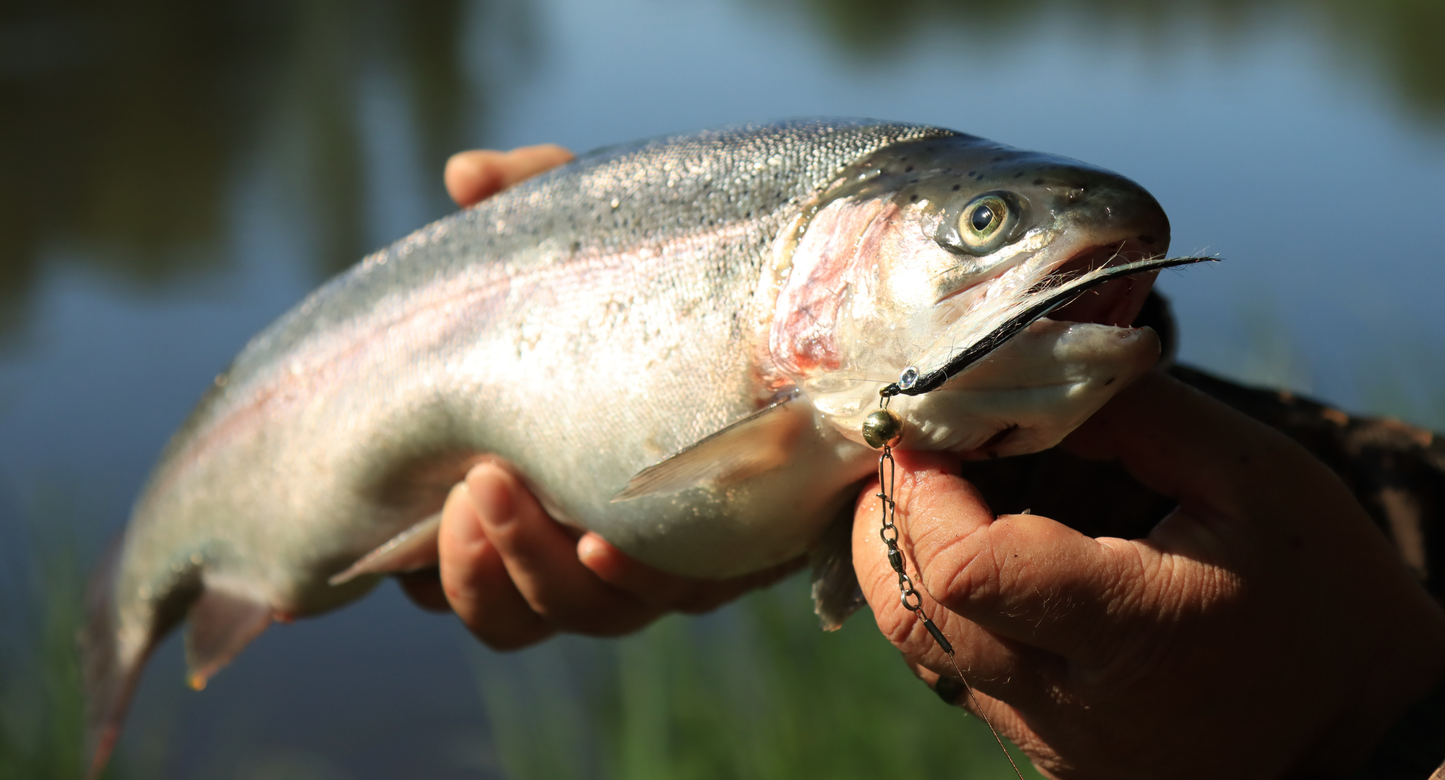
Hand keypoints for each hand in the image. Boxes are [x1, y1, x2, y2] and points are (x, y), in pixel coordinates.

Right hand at [399, 146, 800, 648]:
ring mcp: (668, 557)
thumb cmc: (678, 277)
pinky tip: (601, 535)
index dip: (427, 567)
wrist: (817, 303)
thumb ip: (531, 201)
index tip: (408, 510)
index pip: (464, 571)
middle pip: (516, 612)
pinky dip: (631, 576)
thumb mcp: (599, 233)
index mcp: (542, 498)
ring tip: (511, 493)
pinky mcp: (739, 554)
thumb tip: (463, 177)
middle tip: (471, 486)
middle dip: (477, 566)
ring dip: (535, 572)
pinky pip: (675, 597)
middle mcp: (597, 544)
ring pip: (585, 614)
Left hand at [853, 371, 1444, 778]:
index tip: (931, 422)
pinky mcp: (1044, 752)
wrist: (1366, 729)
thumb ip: (1128, 414)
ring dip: (912, 550)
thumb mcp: (1250, 474)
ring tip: (963, 482)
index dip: (922, 486)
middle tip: (929, 444)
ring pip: (921, 643)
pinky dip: (947, 593)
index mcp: (1134, 632)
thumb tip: (1018, 371)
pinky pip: (955, 665)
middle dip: (893, 512)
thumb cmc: (1321, 590)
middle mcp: (1074, 708)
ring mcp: (1052, 744)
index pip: (967, 570)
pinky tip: (996, 538)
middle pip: (913, 612)